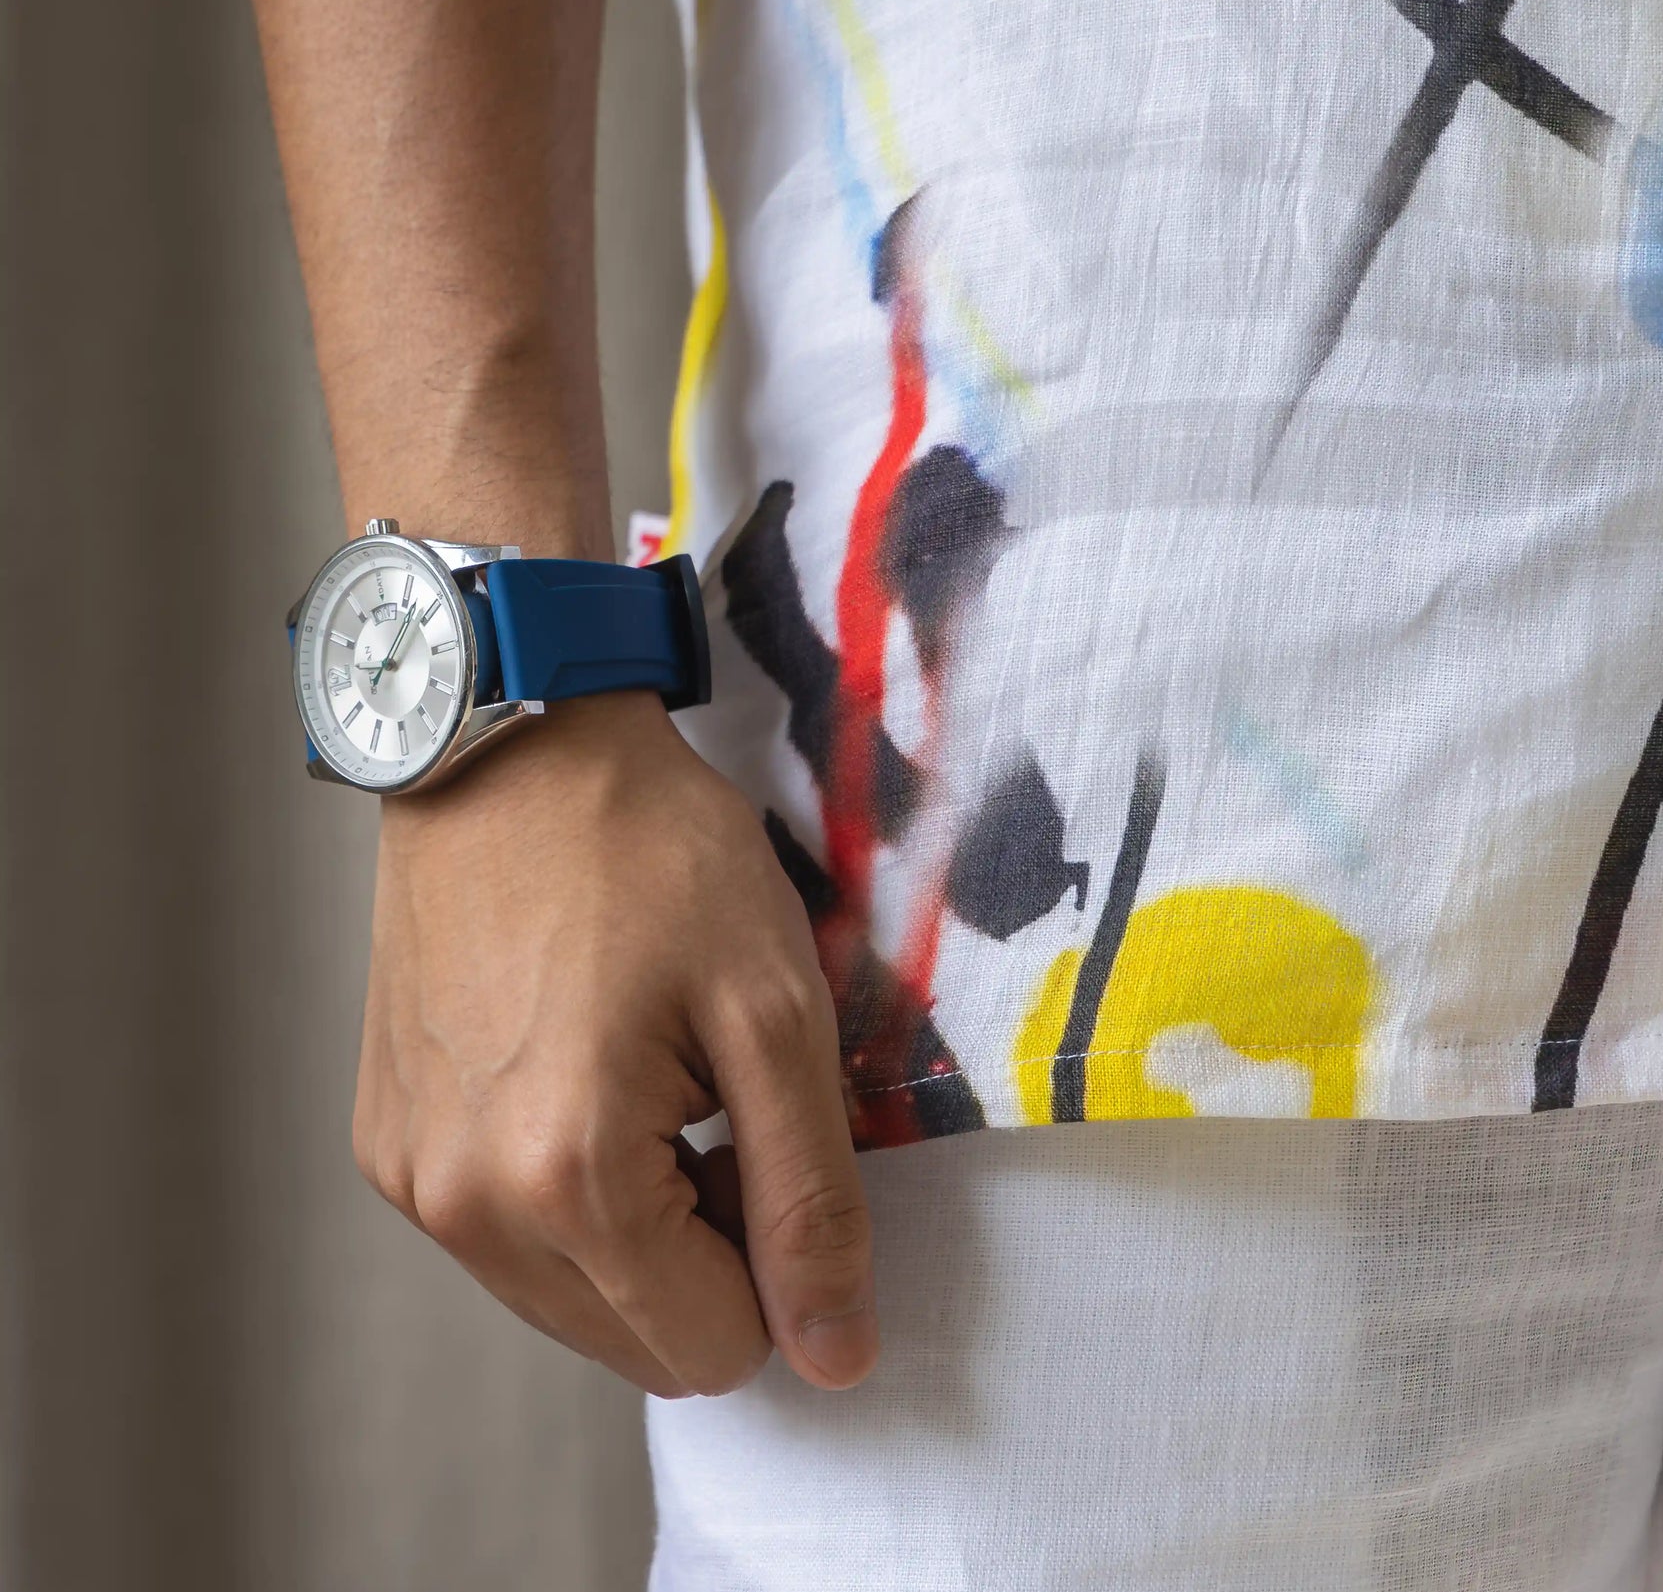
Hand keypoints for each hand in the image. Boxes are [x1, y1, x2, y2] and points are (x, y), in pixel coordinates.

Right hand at [352, 693, 875, 1397]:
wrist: (515, 744)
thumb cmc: (652, 852)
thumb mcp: (773, 1008)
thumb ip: (809, 1197)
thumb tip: (838, 1355)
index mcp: (572, 1181)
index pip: (713, 1350)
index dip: (771, 1256)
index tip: (758, 1127)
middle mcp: (467, 1207)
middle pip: (637, 1343)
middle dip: (701, 1249)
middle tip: (707, 1092)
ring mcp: (413, 1181)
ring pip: (569, 1303)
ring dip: (631, 1225)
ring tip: (640, 1071)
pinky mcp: (387, 1146)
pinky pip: (502, 1238)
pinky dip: (558, 1188)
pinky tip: (573, 1063)